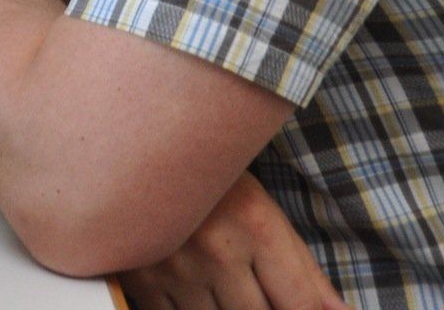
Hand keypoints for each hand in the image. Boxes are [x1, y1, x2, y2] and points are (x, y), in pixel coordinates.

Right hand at [120, 173, 346, 309]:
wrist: (138, 148)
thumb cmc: (211, 183)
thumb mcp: (265, 212)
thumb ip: (305, 271)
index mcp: (255, 225)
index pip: (299, 303)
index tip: (288, 300)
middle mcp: (216, 249)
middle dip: (261, 306)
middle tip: (245, 279)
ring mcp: (174, 266)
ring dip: (223, 308)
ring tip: (218, 280)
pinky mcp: (140, 277)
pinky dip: (187, 309)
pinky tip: (190, 288)